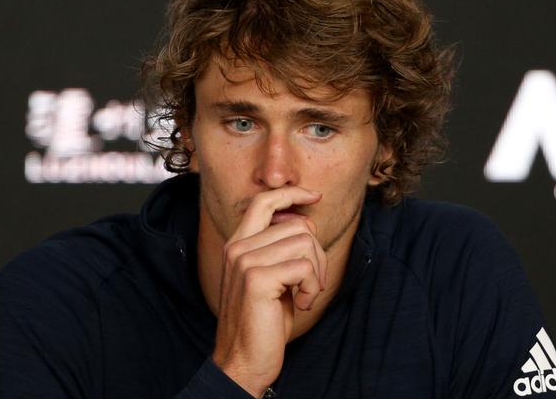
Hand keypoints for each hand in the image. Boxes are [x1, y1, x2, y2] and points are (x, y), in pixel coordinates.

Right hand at [211, 186, 326, 397]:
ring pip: (305, 243)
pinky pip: (305, 267)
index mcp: (238, 244)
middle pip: (299, 225)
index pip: (264, 201)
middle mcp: (237, 247)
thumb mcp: (269, 277)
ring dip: (316, 273)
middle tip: (311, 282)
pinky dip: (312, 288)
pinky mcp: (257, 278)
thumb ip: (278, 249)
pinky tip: (300, 304)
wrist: (242, 361)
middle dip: (317, 254)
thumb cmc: (261, 321)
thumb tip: (304, 223)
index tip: (315, 196)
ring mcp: (244, 261)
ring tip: (303, 295)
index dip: (292, 193)